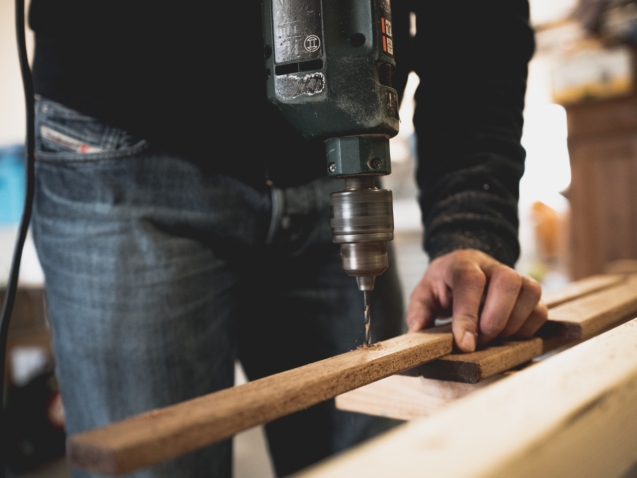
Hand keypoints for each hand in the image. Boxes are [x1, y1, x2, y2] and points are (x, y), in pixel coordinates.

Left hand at [406, 249, 547, 351]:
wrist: (465, 269)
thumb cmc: (444, 286)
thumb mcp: (424, 294)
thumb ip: (419, 312)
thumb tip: (419, 332)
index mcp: (462, 263)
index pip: (470, 281)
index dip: (468, 314)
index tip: (466, 344)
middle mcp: (492, 266)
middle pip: (508, 281)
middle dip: (495, 319)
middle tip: (480, 341)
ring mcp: (516, 277)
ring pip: (530, 293)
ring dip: (512, 325)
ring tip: (492, 338)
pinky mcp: (530, 294)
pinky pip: (540, 310)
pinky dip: (526, 329)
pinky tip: (507, 336)